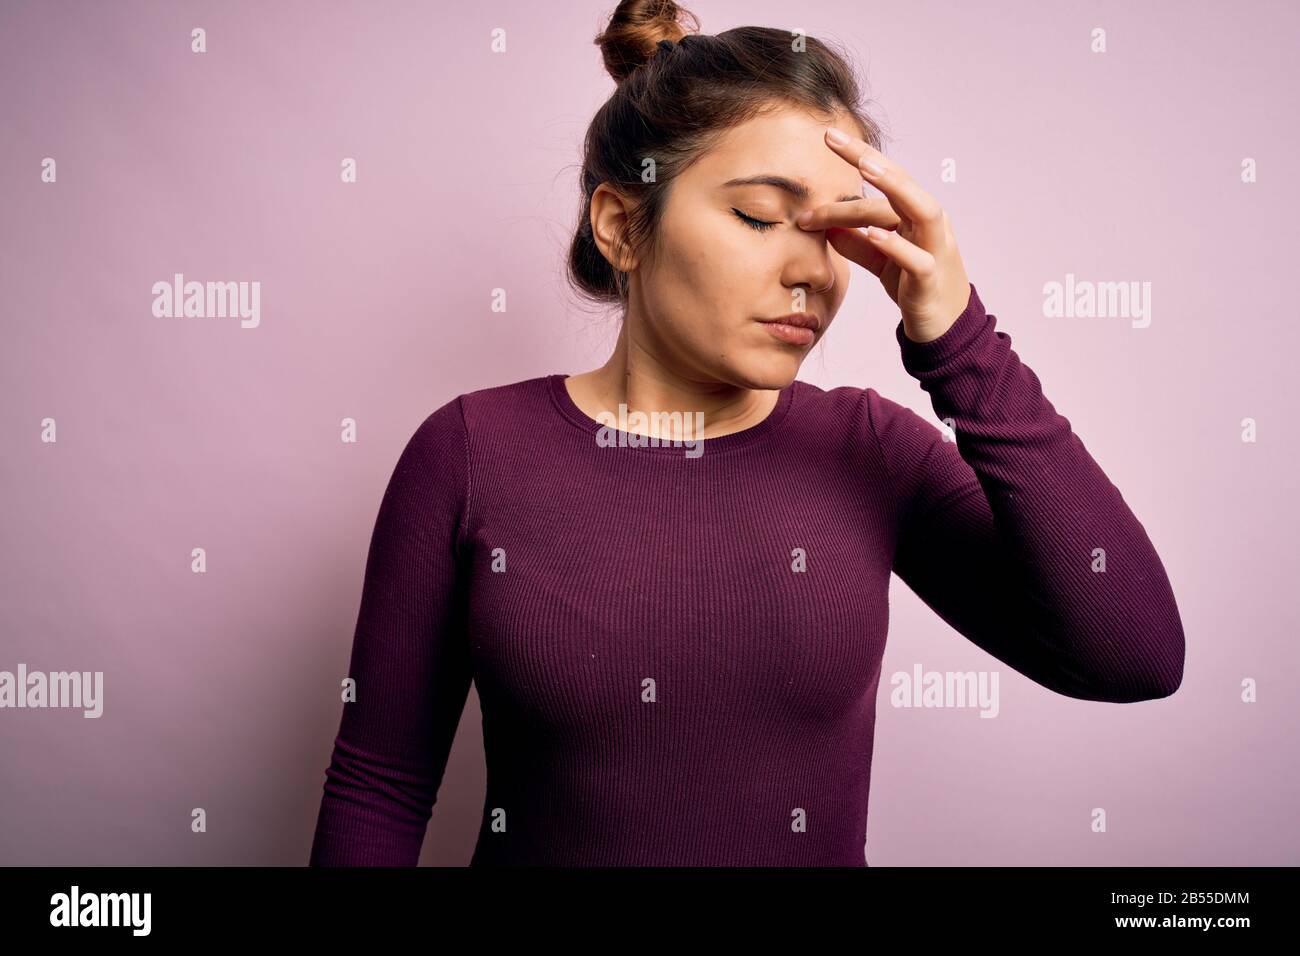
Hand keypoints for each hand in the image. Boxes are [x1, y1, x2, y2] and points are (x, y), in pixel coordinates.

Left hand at [796, 127, 971, 343]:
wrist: (943, 328)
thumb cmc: (915, 289)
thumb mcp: (881, 263)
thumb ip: (858, 244)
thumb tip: (825, 229)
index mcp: (916, 216)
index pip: (886, 179)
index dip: (859, 156)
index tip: (828, 136)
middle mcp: (930, 225)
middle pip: (902, 183)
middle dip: (869, 158)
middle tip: (833, 139)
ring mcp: (936, 249)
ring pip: (922, 210)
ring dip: (894, 187)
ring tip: (863, 168)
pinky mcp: (931, 280)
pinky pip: (918, 259)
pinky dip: (896, 245)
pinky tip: (874, 233)